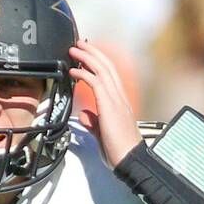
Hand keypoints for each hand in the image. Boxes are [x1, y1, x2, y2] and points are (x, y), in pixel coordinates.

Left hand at [68, 40, 140, 168]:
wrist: (130, 160)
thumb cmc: (120, 152)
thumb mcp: (103, 134)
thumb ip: (94, 122)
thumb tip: (85, 115)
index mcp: (120, 103)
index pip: (110, 76)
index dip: (99, 63)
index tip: (87, 56)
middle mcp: (120, 97)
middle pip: (107, 66)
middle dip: (93, 53)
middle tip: (79, 44)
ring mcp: (116, 100)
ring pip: (102, 70)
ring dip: (87, 57)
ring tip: (75, 49)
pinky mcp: (110, 105)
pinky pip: (96, 82)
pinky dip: (84, 73)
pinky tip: (74, 71)